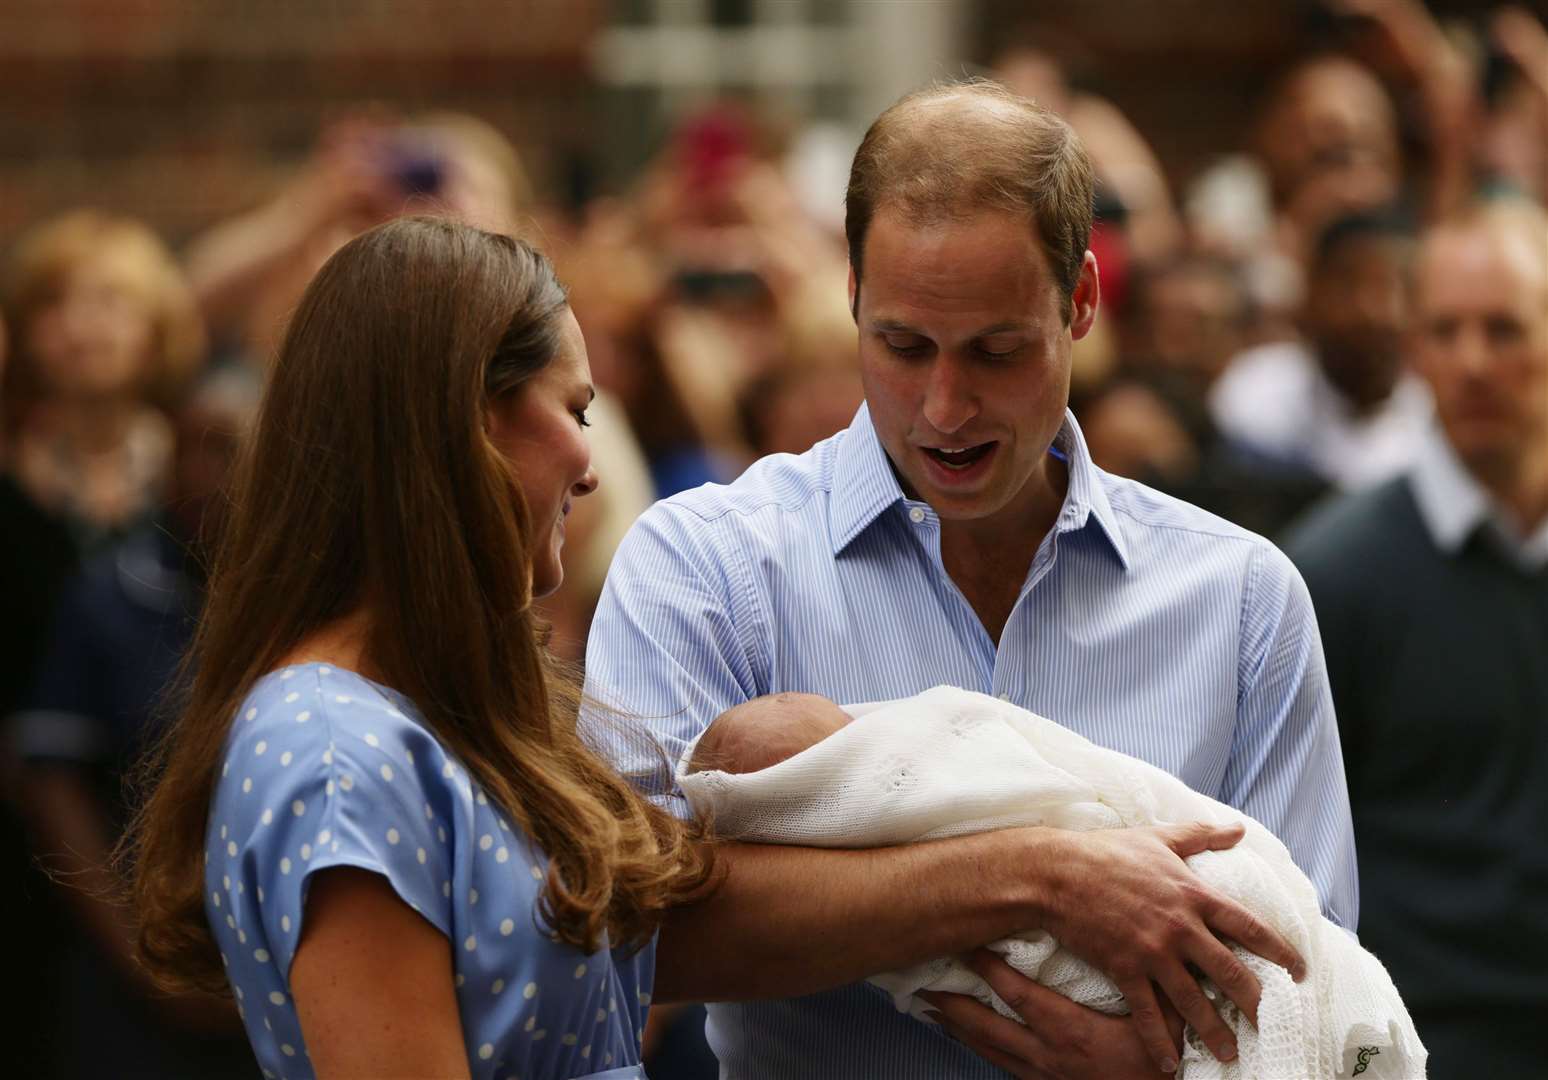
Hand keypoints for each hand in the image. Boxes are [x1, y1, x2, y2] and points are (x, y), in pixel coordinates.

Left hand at [918, 952, 1182, 1078]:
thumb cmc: (1162, 1068)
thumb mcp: (1165, 1024)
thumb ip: (1155, 987)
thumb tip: (1153, 945)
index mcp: (1070, 1032)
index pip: (1018, 994)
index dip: (988, 969)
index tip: (966, 945)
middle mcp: (1047, 1055)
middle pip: (986, 1026)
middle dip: (952, 1003)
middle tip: (922, 984)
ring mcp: (1042, 1076)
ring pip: (989, 1049)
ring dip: (958, 1028)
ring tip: (931, 1008)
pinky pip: (1002, 1067)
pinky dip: (979, 1051)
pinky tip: (967, 1042)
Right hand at [1029, 821, 1303, 1072]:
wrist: (1058, 873)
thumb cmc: (1108, 852)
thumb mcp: (1158, 838)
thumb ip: (1202, 835)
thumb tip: (1239, 829)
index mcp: (1193, 895)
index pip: (1250, 928)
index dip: (1280, 952)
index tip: (1299, 972)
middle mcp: (1181, 927)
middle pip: (1231, 973)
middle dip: (1257, 1002)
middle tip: (1273, 1023)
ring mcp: (1154, 952)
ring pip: (1195, 1001)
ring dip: (1216, 1031)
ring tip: (1231, 1054)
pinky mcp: (1125, 969)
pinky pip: (1148, 1013)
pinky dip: (1160, 1041)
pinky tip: (1169, 1062)